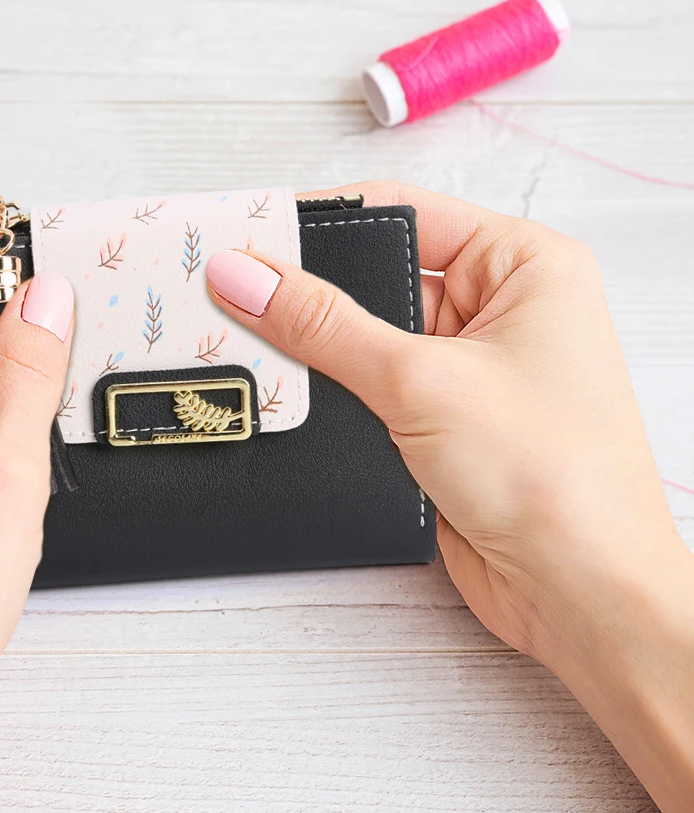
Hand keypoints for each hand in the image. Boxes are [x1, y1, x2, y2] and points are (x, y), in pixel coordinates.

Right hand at [207, 182, 693, 812]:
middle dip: (309, 290)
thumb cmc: (557, 479)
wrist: (579, 597)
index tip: (254, 230)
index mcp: (525, 265)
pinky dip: (329, 390)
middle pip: (381, 276)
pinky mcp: (443, 422)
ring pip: (369, 336)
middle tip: (234, 288)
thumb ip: (323, 326)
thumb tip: (248, 275)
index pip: (406, 215)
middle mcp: (501, 311)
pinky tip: (281, 390)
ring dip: (315, 348)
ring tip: (243, 338)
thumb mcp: (420, 381)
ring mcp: (470, 370)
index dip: (327, 221)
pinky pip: (370, 387)